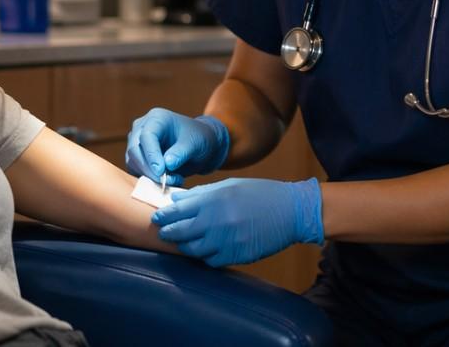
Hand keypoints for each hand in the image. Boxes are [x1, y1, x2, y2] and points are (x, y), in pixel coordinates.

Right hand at [125, 108, 229, 183]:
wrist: (199, 146)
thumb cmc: (198, 138)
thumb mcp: (195, 144)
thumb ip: (181, 153)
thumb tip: (167, 164)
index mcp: (156, 118)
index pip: (147, 136)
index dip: (152, 155)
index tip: (161, 171)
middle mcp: (142, 128)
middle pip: (135, 150)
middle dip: (149, 169)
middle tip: (167, 181)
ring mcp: (137, 143)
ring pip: (133, 163)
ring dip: (151, 177)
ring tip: (174, 180)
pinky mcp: (137, 159)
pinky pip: (136, 172)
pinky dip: (149, 180)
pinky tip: (168, 181)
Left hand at [152, 177, 321, 267]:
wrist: (291, 211)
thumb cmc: (261, 194)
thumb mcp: (230, 186)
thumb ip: (201, 194)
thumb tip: (176, 199)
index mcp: (215, 200)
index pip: (178, 210)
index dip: (164, 216)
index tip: (157, 218)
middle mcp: (217, 221)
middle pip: (180, 232)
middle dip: (168, 233)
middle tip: (164, 233)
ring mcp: (227, 240)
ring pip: (193, 250)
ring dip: (185, 247)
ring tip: (183, 243)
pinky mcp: (236, 255)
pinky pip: (211, 261)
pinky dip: (205, 256)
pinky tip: (206, 250)